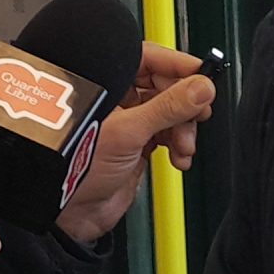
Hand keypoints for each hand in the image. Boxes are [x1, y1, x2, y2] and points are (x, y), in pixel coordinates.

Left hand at [56, 43, 215, 242]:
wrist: (70, 214)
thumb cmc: (72, 169)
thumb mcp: (128, 132)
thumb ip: (167, 108)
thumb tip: (200, 88)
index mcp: (104, 83)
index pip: (147, 58)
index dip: (177, 66)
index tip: (203, 76)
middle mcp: (116, 98)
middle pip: (164, 86)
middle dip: (184, 104)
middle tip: (198, 113)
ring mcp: (128, 121)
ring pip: (170, 112)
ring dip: (184, 128)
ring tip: (183, 145)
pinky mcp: (137, 144)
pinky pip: (168, 134)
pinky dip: (178, 145)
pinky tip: (179, 157)